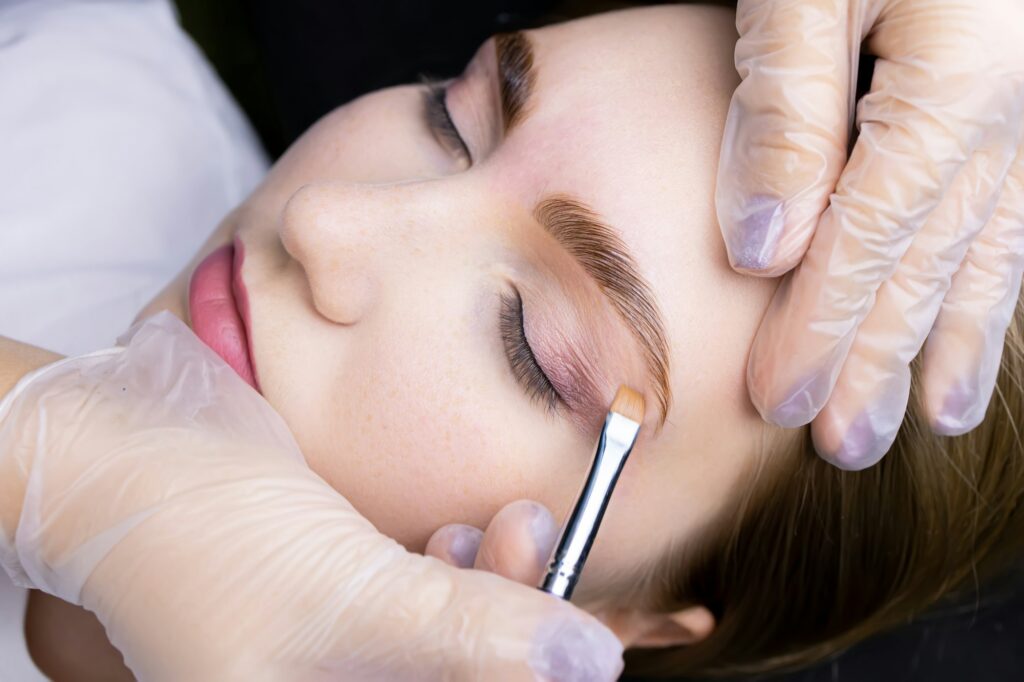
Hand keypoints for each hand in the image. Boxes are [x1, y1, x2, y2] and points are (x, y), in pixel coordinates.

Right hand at [0, 313, 622, 680]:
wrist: (124, 438)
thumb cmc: (205, 535)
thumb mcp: (347, 600)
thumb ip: (469, 636)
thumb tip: (588, 664)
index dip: (516, 677)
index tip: (568, 630)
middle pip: (465, 674)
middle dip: (519, 618)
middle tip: (534, 544)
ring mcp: (339, 648)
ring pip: (457, 636)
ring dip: (499, 585)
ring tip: (501, 530)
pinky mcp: (347, 592)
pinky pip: (431, 598)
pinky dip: (464, 568)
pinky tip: (466, 534)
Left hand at [716, 0, 1023, 468]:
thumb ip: (787, 107)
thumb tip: (764, 241)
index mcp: (947, 84)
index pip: (865, 243)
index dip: (820, 331)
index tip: (778, 402)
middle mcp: (1002, 109)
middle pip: (926, 262)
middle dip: (881, 358)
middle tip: (846, 442)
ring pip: (984, 249)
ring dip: (953, 339)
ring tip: (932, 416)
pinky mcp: (1014, 96)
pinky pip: (1013, 207)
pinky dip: (996, 277)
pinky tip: (983, 320)